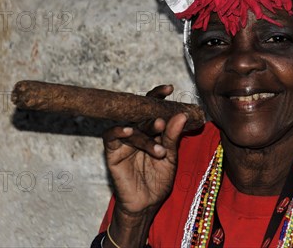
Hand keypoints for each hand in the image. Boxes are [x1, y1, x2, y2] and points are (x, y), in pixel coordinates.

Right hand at [102, 84, 187, 216]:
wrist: (146, 203)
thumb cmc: (159, 180)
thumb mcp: (171, 157)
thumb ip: (173, 136)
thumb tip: (181, 115)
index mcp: (152, 130)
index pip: (153, 108)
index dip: (158, 95)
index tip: (169, 89)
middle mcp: (137, 131)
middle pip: (140, 113)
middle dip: (151, 112)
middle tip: (162, 117)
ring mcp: (124, 141)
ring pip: (131, 125)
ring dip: (145, 131)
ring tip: (160, 142)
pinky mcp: (112, 152)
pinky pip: (111, 135)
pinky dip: (119, 130)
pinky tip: (129, 130)